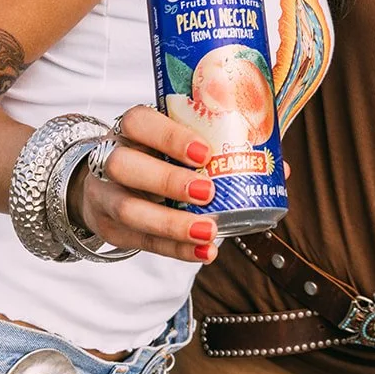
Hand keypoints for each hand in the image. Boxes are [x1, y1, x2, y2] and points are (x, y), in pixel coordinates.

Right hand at [71, 104, 219, 264]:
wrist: (107, 184)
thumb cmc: (152, 157)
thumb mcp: (170, 141)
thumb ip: (210, 142)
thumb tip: (270, 156)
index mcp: (129, 129)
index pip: (139, 122)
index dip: (170, 136)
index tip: (205, 152)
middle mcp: (110, 158)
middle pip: (124, 165)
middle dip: (167, 180)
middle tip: (208, 192)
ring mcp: (104, 195)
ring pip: (128, 209)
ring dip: (171, 223)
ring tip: (208, 231)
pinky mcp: (111, 228)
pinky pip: (141, 241)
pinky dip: (174, 249)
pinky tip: (202, 251)